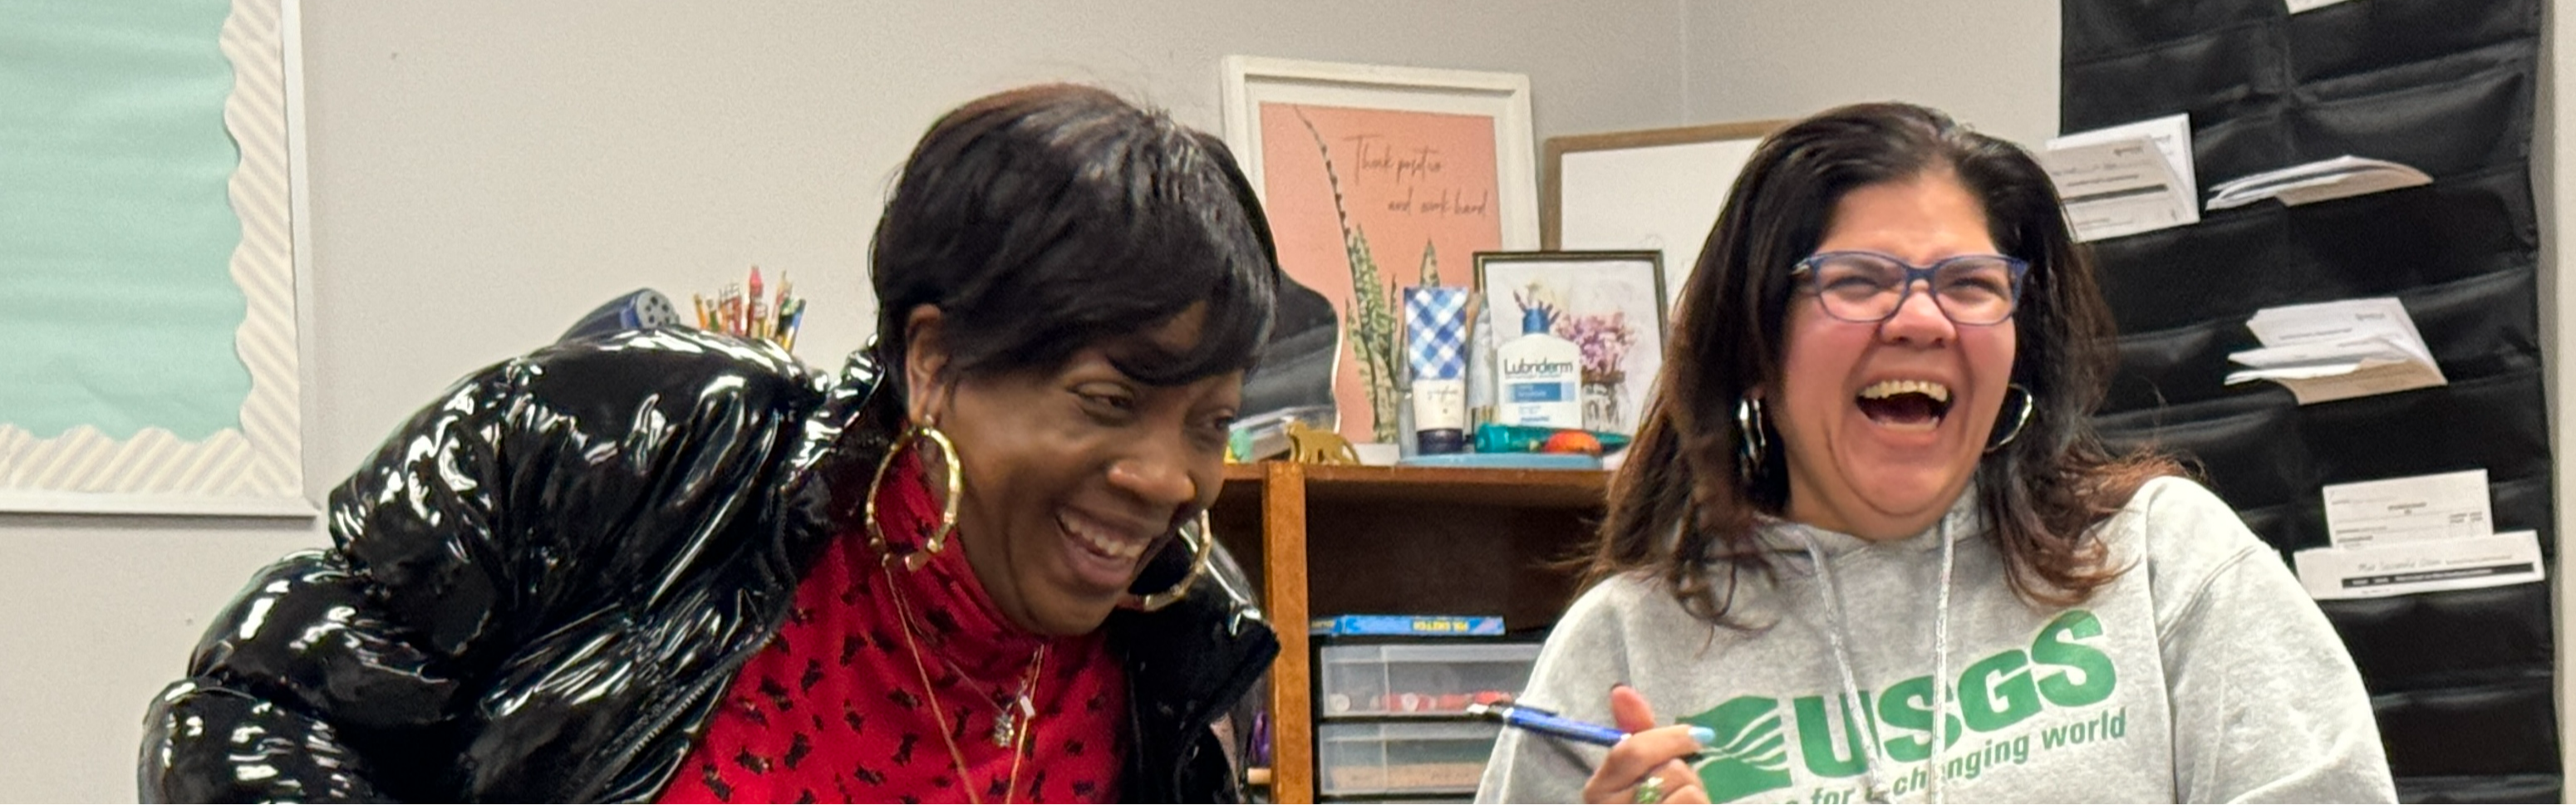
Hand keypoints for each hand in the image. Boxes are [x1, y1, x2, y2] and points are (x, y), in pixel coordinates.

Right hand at [1581, 684, 1711, 803]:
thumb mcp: (1641, 772)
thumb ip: (1635, 733)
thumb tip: (1620, 690)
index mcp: (1598, 791)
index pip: (1632, 750)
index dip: (1670, 738)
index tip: (1697, 737)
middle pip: (1668, 771)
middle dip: (1686, 776)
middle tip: (1681, 791)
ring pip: (1689, 792)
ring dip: (1699, 797)